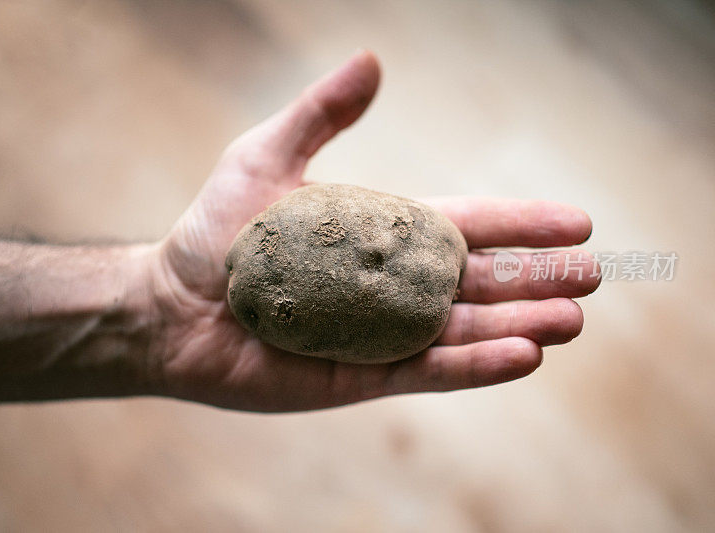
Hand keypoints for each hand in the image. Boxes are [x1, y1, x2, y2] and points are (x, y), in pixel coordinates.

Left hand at [147, 51, 599, 411]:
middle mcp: (390, 286)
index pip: (466, 228)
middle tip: (592, 276)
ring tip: (571, 320)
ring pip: (465, 329)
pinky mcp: (362, 376)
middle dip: (535, 278)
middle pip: (480, 281)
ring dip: (520, 323)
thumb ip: (320, 115)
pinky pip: (429, 370)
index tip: (576, 222)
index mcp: (380, 235)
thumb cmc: (216, 235)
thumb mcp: (266, 158)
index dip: (521, 224)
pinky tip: (521, 354)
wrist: (171, 308)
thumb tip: (371, 60)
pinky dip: (476, 364)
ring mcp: (381, 333)